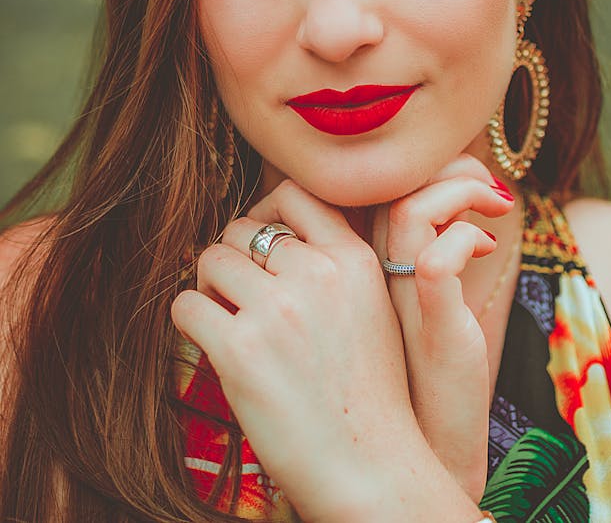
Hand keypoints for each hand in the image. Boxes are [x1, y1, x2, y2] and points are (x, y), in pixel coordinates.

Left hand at [171, 179, 456, 522]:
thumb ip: (335, 262)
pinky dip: (189, 320)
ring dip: (209, 286)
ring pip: (210, 259)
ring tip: (224, 318)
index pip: (294, 193)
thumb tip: (273, 232)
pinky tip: (209, 343)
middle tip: (237, 293)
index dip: (266, 212)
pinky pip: (186, 306)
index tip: (259, 243)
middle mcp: (316, 274)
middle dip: (233, 256)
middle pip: (242, 228)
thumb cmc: (368, 392)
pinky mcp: (240, 351)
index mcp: (353, 259)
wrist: (372, 468)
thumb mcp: (373, 305)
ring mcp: (277, 311)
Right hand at [372, 154, 514, 501]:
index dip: (422, 162)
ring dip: (460, 189)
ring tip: (494, 203)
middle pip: (390, 183)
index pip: (375, 181)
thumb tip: (458, 195)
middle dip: (447, 164)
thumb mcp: (420, 295)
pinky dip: (467, 237)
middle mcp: (372, 272)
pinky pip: (437, 259)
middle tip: (488, 186)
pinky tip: (486, 246)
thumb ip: (423, 244)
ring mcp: (399, 298)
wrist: (430, 445)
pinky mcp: (432, 325)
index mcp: (364, 261)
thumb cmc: (425, 368)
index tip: (466, 180)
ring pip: (411, 208)